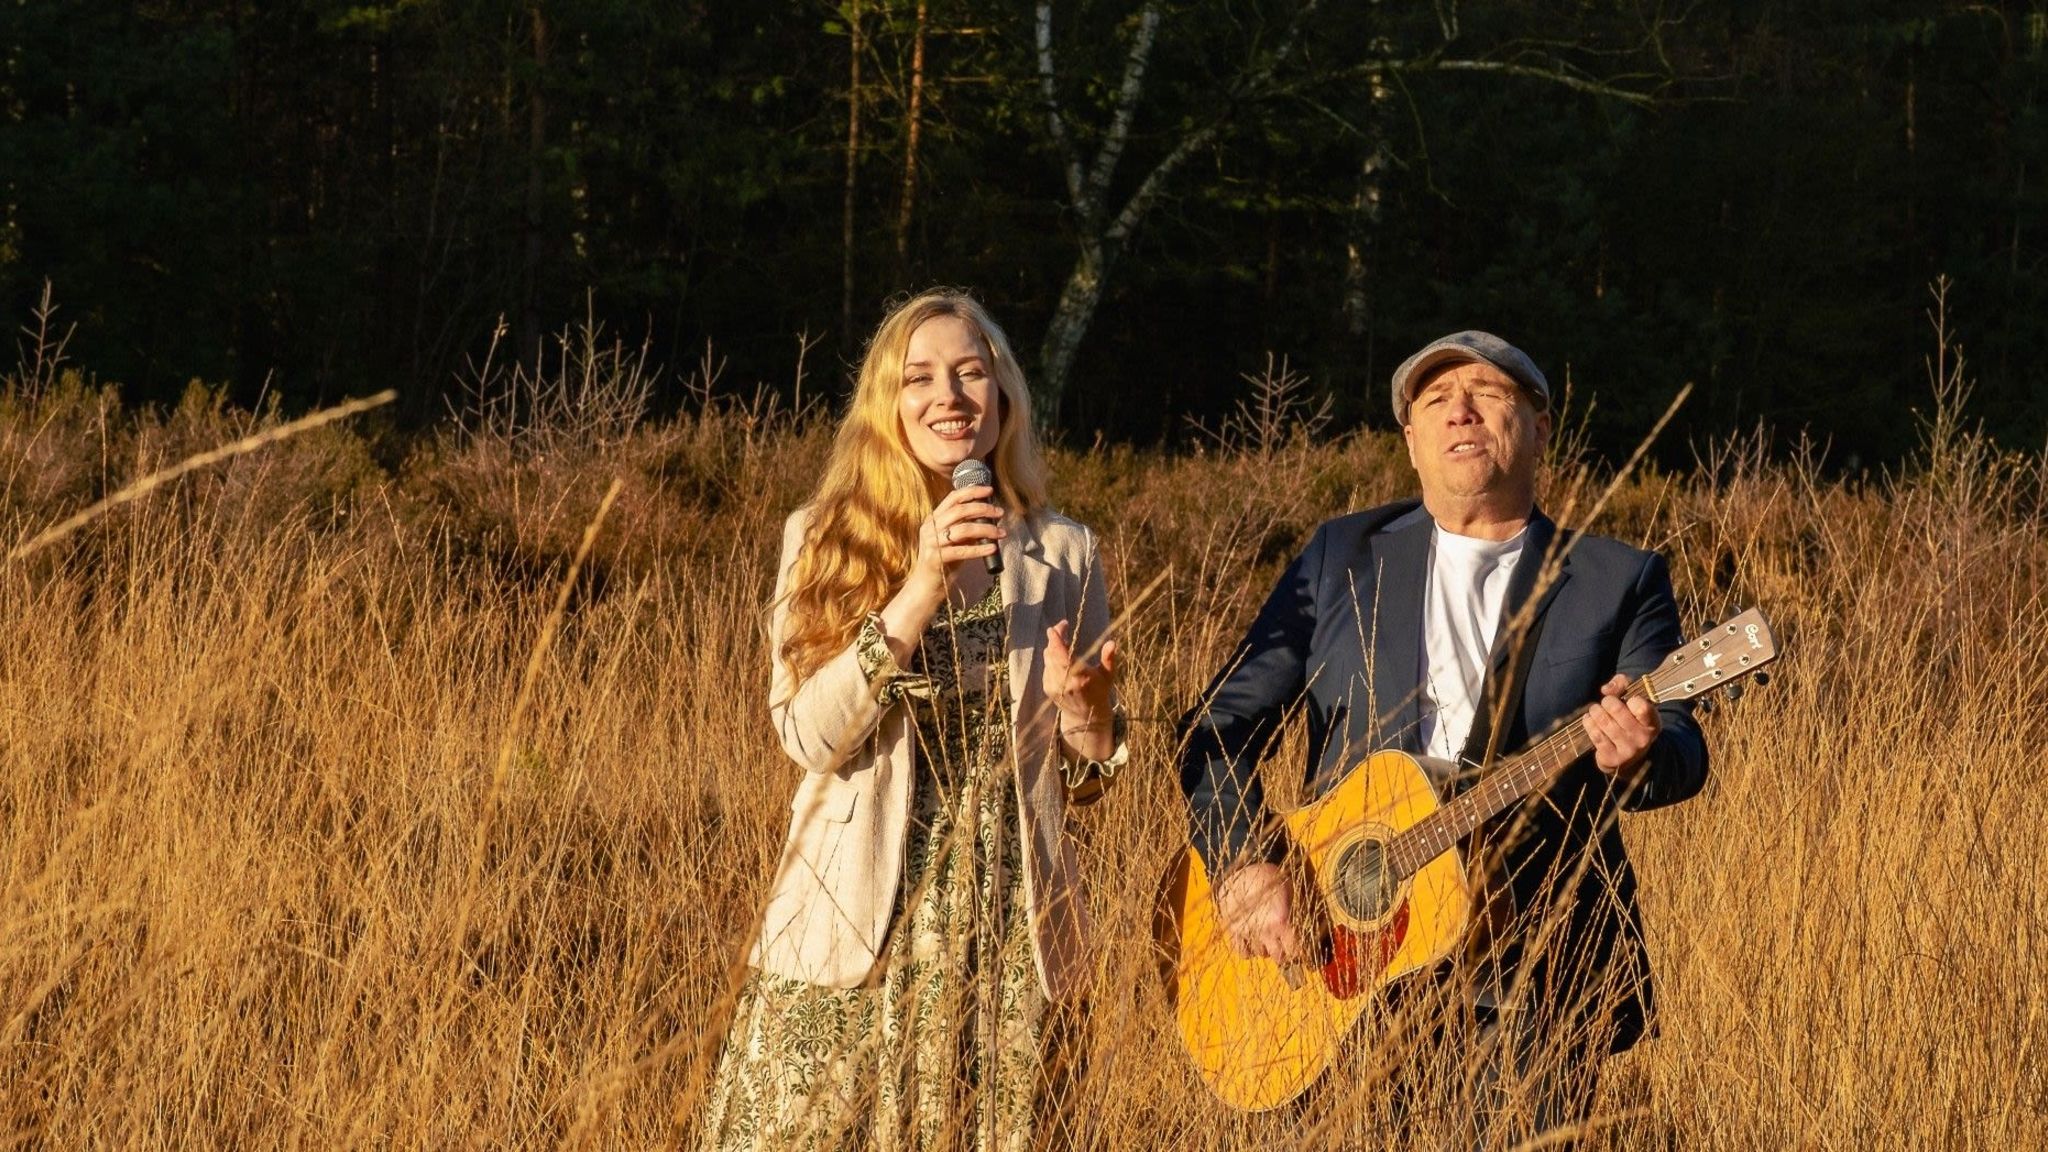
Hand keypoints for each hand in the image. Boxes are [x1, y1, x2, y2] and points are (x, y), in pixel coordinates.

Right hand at [907, 484, 1004, 603]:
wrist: (926, 585)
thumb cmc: (944, 561)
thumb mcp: (954, 540)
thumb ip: (965, 527)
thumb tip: (989, 517)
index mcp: (933, 519)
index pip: (953, 498)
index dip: (972, 491)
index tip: (990, 491)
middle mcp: (930, 528)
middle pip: (959, 511)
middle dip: (983, 509)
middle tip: (1000, 513)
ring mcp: (931, 543)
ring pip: (962, 530)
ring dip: (986, 529)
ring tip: (1001, 533)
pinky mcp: (936, 559)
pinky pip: (961, 551)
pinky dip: (979, 549)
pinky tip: (992, 548)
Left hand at [1043, 619, 1117, 758]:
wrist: (1086, 716)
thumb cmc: (1099, 690)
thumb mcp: (1108, 675)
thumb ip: (1108, 658)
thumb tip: (1112, 642)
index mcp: (1080, 677)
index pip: (1063, 655)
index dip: (1056, 640)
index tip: (1055, 628)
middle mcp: (1064, 682)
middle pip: (1052, 653)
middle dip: (1055, 638)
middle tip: (1062, 628)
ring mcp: (1054, 686)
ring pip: (1047, 659)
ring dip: (1053, 647)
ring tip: (1065, 643)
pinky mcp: (1047, 688)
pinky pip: (1046, 666)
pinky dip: (1052, 658)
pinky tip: (1061, 658)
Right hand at [1217, 863, 1300, 963]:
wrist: (1242, 868)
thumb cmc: (1273, 878)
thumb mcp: (1294, 893)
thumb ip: (1302, 914)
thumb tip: (1316, 932)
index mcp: (1283, 921)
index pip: (1296, 952)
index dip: (1300, 951)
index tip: (1300, 947)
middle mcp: (1266, 931)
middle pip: (1280, 958)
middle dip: (1284, 953)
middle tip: (1284, 944)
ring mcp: (1249, 932)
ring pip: (1262, 954)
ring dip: (1267, 949)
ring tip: (1268, 936)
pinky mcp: (1233, 930)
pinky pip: (1243, 952)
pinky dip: (1249, 950)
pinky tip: (1253, 939)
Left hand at [1584, 673, 1659, 776]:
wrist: (1630, 757)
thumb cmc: (1630, 720)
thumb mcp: (1633, 700)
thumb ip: (1622, 684)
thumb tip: (1606, 689)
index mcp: (1652, 723)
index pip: (1642, 707)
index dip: (1631, 700)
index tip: (1627, 700)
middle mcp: (1642, 738)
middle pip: (1616, 709)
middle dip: (1607, 702)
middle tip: (1606, 703)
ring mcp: (1627, 750)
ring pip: (1603, 721)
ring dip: (1595, 711)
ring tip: (1595, 710)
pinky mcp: (1612, 759)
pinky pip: (1596, 735)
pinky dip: (1589, 723)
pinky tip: (1589, 720)